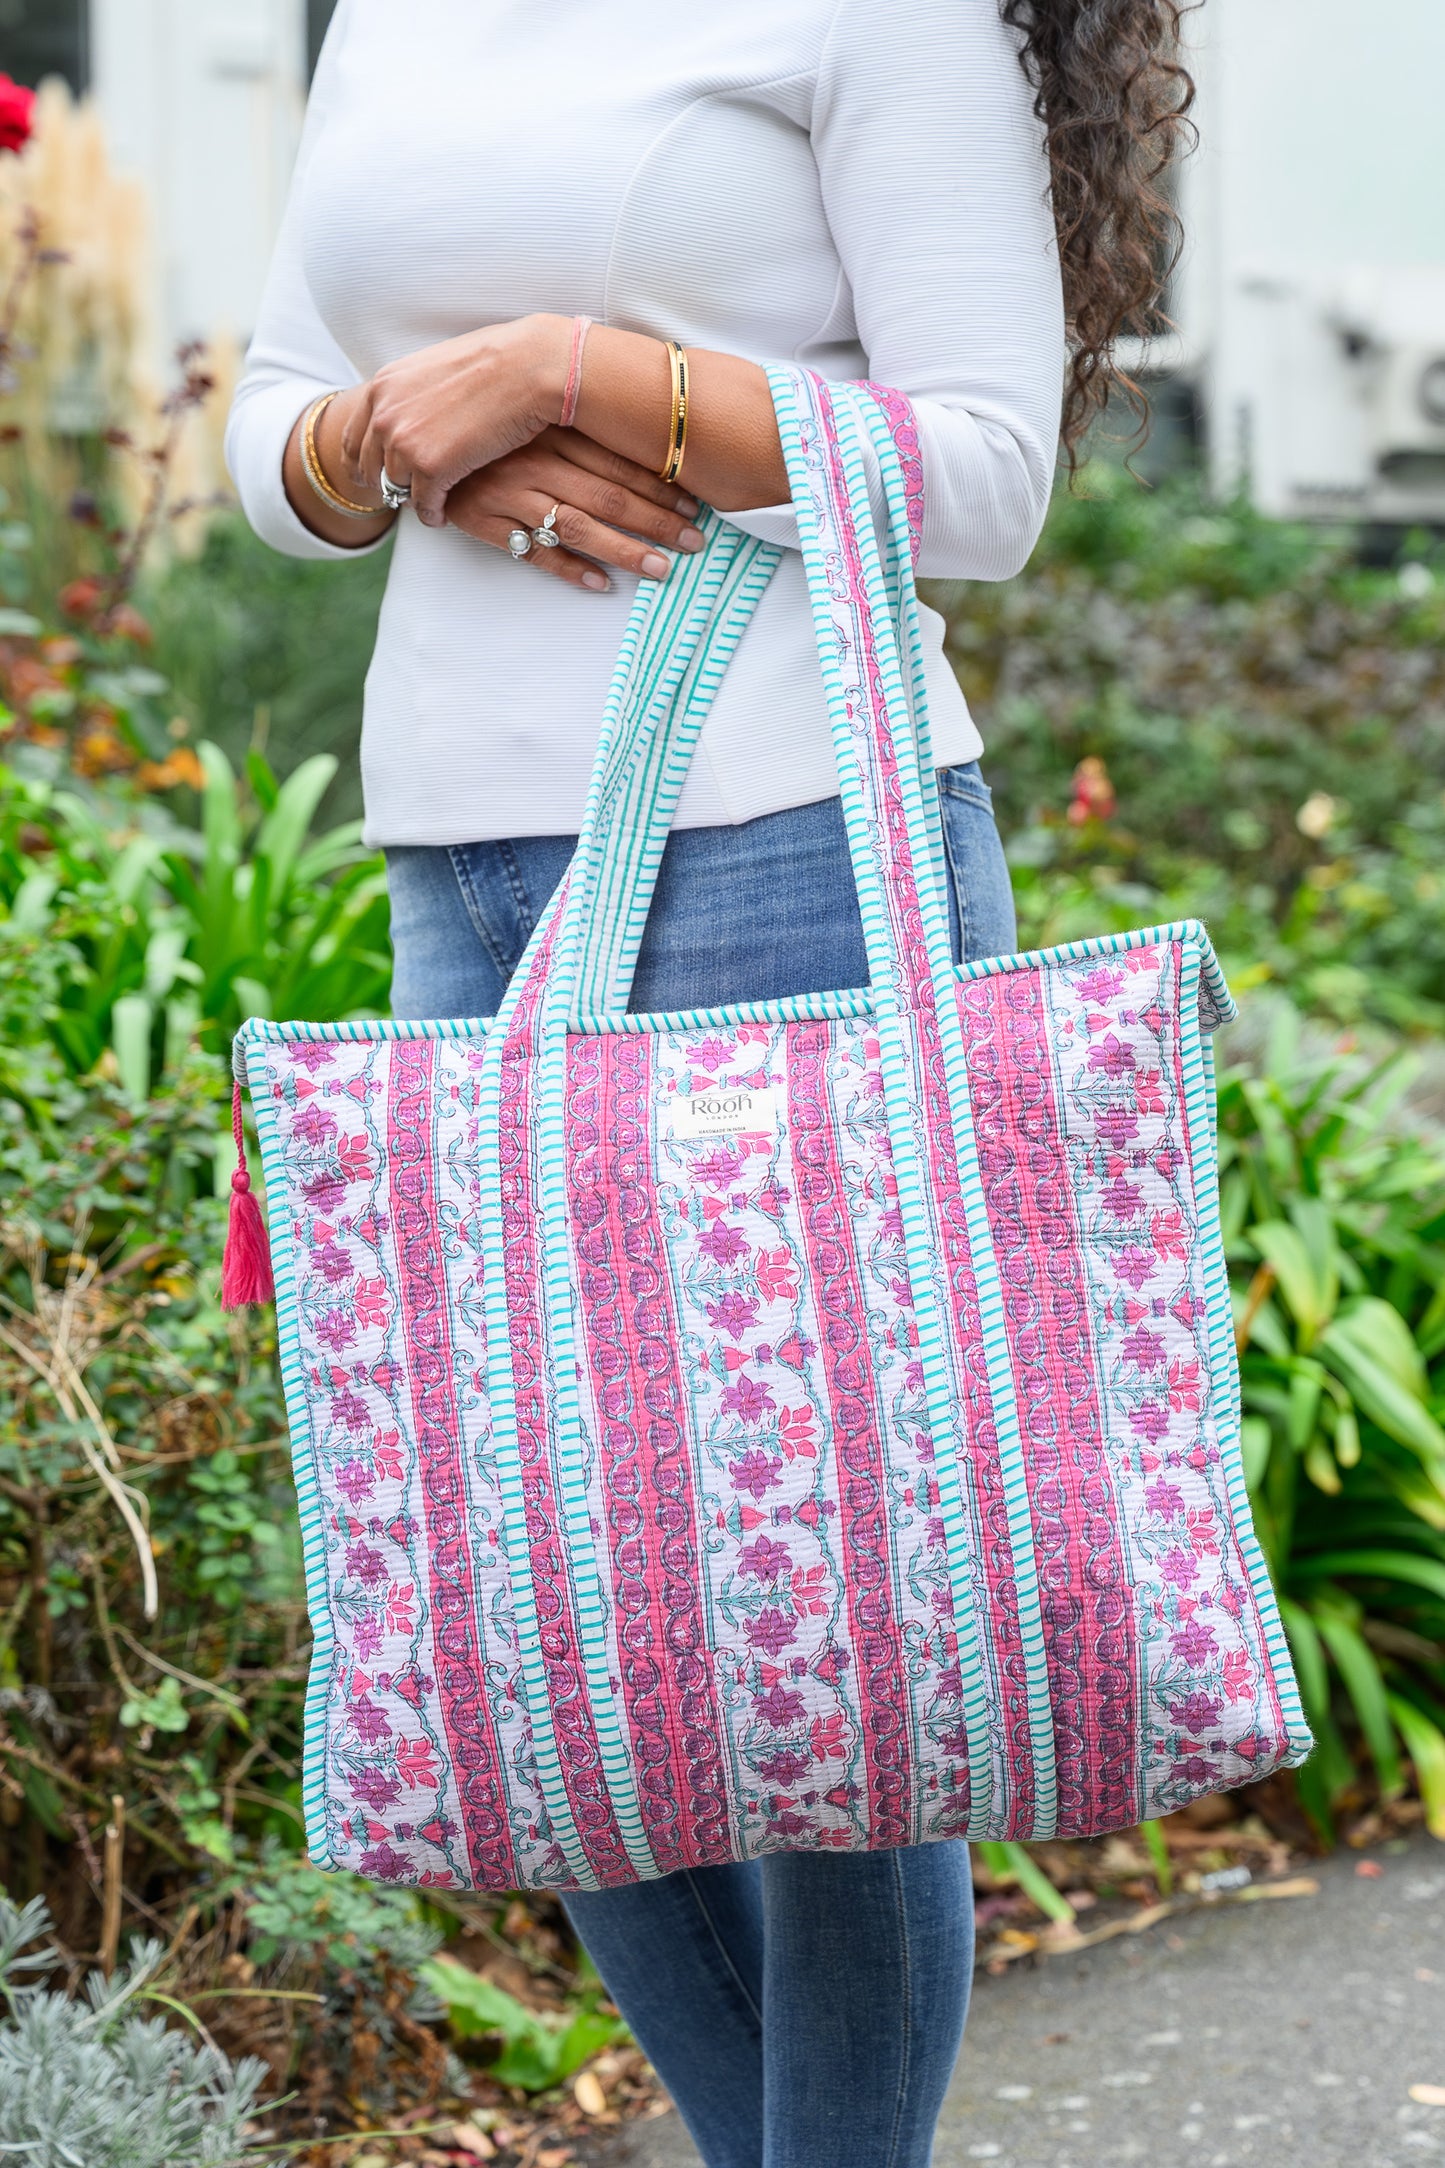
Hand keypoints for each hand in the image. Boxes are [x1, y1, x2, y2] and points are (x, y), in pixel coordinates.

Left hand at [340, 314, 569, 528]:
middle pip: (371, 470)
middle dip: (389, 485)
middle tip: (408, 494)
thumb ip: (411, 395)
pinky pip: (423, 506)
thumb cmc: (493, 364)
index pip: (353, 439)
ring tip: (432, 502)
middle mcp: (385, 415)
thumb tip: (412, 417)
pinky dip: (433, 513)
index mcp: (382, 387)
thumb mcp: (434, 370)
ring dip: (414, 499)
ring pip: (397, 490)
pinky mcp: (431, 468)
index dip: (365, 464)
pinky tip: (443, 513)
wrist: (526, 367)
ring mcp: (404, 443)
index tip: (378, 477)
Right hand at [444, 429, 704, 589]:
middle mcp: (534, 461)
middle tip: (696, 542)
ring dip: (624, 550)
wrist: (410, 434)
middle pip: (608, 496)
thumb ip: (575, 424)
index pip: (618, 461)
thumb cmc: (482, 422)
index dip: (660, 485)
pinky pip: (533, 552)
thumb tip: (636, 431)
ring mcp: (509, 493)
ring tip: (661, 569)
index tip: (696, 504)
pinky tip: (602, 584)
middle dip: (656, 521)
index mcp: (551, 429)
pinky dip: (569, 569)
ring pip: (578, 525)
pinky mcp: (484, 521)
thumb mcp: (529, 411)